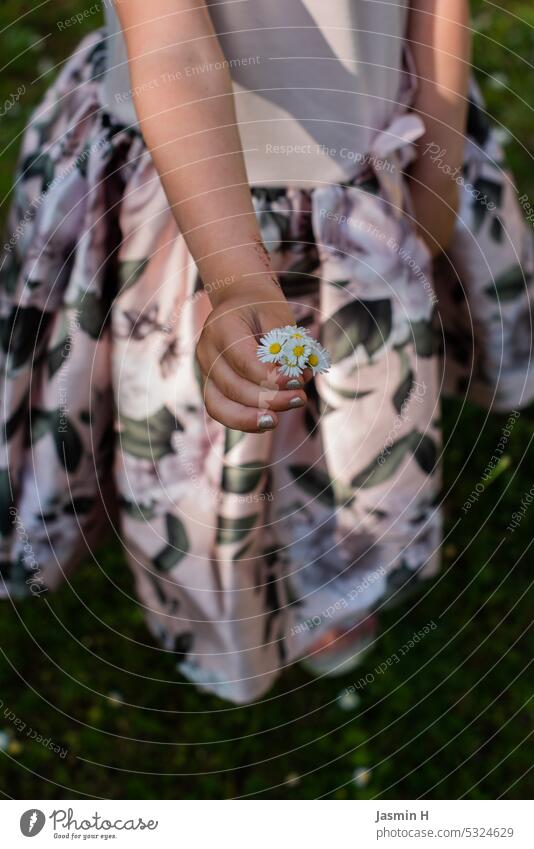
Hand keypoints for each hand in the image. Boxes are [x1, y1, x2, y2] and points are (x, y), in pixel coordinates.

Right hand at [196, 280, 309, 431]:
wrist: (239, 302)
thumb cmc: (262, 309)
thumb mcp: (278, 315)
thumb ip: (286, 345)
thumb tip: (297, 379)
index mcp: (221, 326)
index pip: (244, 361)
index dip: (270, 377)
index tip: (297, 382)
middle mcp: (206, 351)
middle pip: (232, 387)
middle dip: (268, 399)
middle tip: (299, 398)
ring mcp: (205, 371)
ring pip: (219, 406)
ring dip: (251, 418)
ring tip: (278, 420)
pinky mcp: (210, 386)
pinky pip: (221, 411)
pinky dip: (243, 421)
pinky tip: (267, 422)